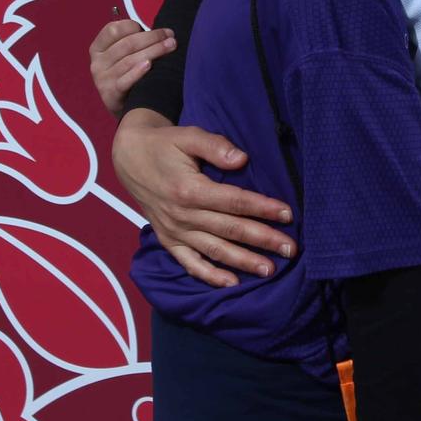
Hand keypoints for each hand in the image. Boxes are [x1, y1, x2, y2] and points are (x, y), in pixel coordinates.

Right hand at [89, 17, 176, 116]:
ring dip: (154, 51)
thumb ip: (132, 41)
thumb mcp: (122, 56)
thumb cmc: (127, 74)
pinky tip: (150, 65)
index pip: (113, 30)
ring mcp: (102, 79)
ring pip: (130, 60)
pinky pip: (125, 81)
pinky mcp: (110, 94)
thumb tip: (161, 32)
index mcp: (97, 48)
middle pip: (127, 44)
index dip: (134, 26)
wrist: (126, 108)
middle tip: (171, 36)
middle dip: (152, 37)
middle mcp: (97, 63)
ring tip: (171, 46)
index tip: (153, 29)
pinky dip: (137, 72)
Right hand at [110, 109, 294, 286]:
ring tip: (270, 270)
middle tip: (291, 250)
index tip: (288, 214)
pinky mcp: (168, 240)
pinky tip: (232, 284)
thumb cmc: (164, 145)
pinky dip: (210, 276)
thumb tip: (242, 159)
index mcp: (189, 189)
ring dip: (243, 262)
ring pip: (214, 250)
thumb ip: (215, 145)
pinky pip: (190, 263)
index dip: (262, 208)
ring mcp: (174, 231)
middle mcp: (182, 215)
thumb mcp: (187, 136)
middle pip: (230, 230)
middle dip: (263, 240)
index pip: (234, 202)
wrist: (129, 158)